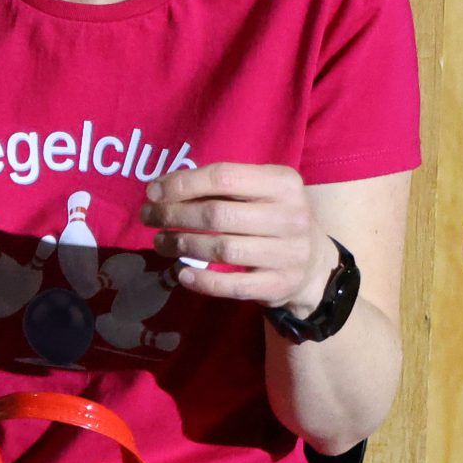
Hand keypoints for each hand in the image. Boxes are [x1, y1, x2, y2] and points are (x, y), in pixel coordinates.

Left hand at [142, 164, 331, 311]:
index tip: (152, 193)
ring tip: (160, 242)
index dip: (182, 184)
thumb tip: (160, 189)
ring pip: (222, 249)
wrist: (314, 264)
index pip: (224, 177)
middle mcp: (291, 216)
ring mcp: (289, 253)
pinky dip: (203, 280)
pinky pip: (233, 285)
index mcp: (283, 183)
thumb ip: (217, 186)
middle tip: (148, 218)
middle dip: (173, 215)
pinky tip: (182, 273)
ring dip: (181, 245)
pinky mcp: (280, 285)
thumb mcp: (258, 192)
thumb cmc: (272, 218)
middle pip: (217, 214)